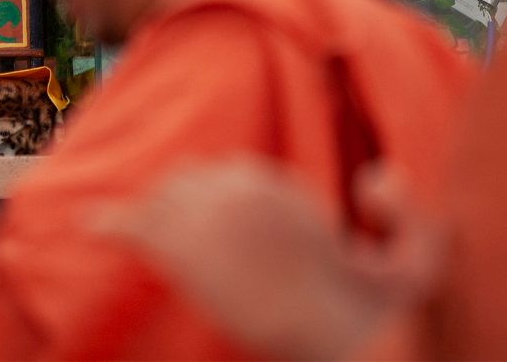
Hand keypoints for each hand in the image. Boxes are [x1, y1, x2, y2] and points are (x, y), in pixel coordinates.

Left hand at [92, 158, 442, 361]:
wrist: (336, 332)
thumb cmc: (375, 307)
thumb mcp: (414, 259)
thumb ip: (400, 209)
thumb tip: (375, 177)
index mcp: (279, 185)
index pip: (230, 174)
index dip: (219, 196)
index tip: (213, 214)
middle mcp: (238, 188)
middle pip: (190, 182)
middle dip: (182, 201)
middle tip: (169, 224)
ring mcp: (206, 216)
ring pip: (163, 201)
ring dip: (153, 214)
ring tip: (132, 227)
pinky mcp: (181, 249)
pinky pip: (134, 225)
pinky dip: (109, 223)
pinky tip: (91, 225)